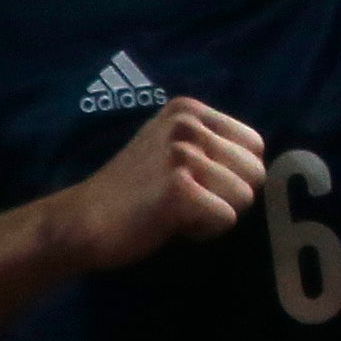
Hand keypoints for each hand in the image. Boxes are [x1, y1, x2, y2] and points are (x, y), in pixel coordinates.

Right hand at [45, 97, 264, 273]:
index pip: (255, 144)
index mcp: (188, 109)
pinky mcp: (180, 189)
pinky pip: (226, 220)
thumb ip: (208, 144)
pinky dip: (203, 231)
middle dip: (229, 195)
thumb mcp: (168, 147)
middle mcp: (188, 124)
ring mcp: (183, 154)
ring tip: (175, 210)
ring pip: (245, 198)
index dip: (233, 174)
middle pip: (256, 172)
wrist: (80, 221)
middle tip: (186, 200)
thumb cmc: (130, 191)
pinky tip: (170, 223)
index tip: (195, 182)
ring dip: (215, 214)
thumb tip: (260, 164)